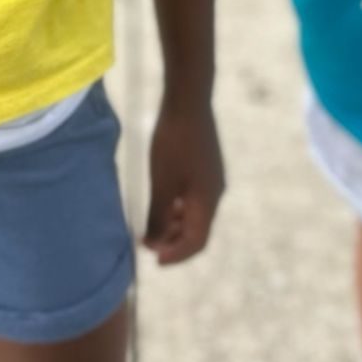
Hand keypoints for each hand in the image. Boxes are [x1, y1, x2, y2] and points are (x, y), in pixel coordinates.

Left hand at [144, 97, 224, 266]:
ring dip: (173, 223)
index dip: (176, 255)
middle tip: (146, 242)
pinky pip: (194, 197)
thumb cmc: (173, 143)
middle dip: (172, 240)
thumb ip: (158, 216)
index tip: (154, 260)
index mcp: (207, 201)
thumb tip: (154, 243)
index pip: (196, 242)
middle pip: (197, 229)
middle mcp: (215, 193)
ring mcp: (213, 178)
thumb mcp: (161, 184)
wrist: (188, 100)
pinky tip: (161, 199)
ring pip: (195, 213)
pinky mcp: (207, 166)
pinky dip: (177, 206)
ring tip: (150, 223)